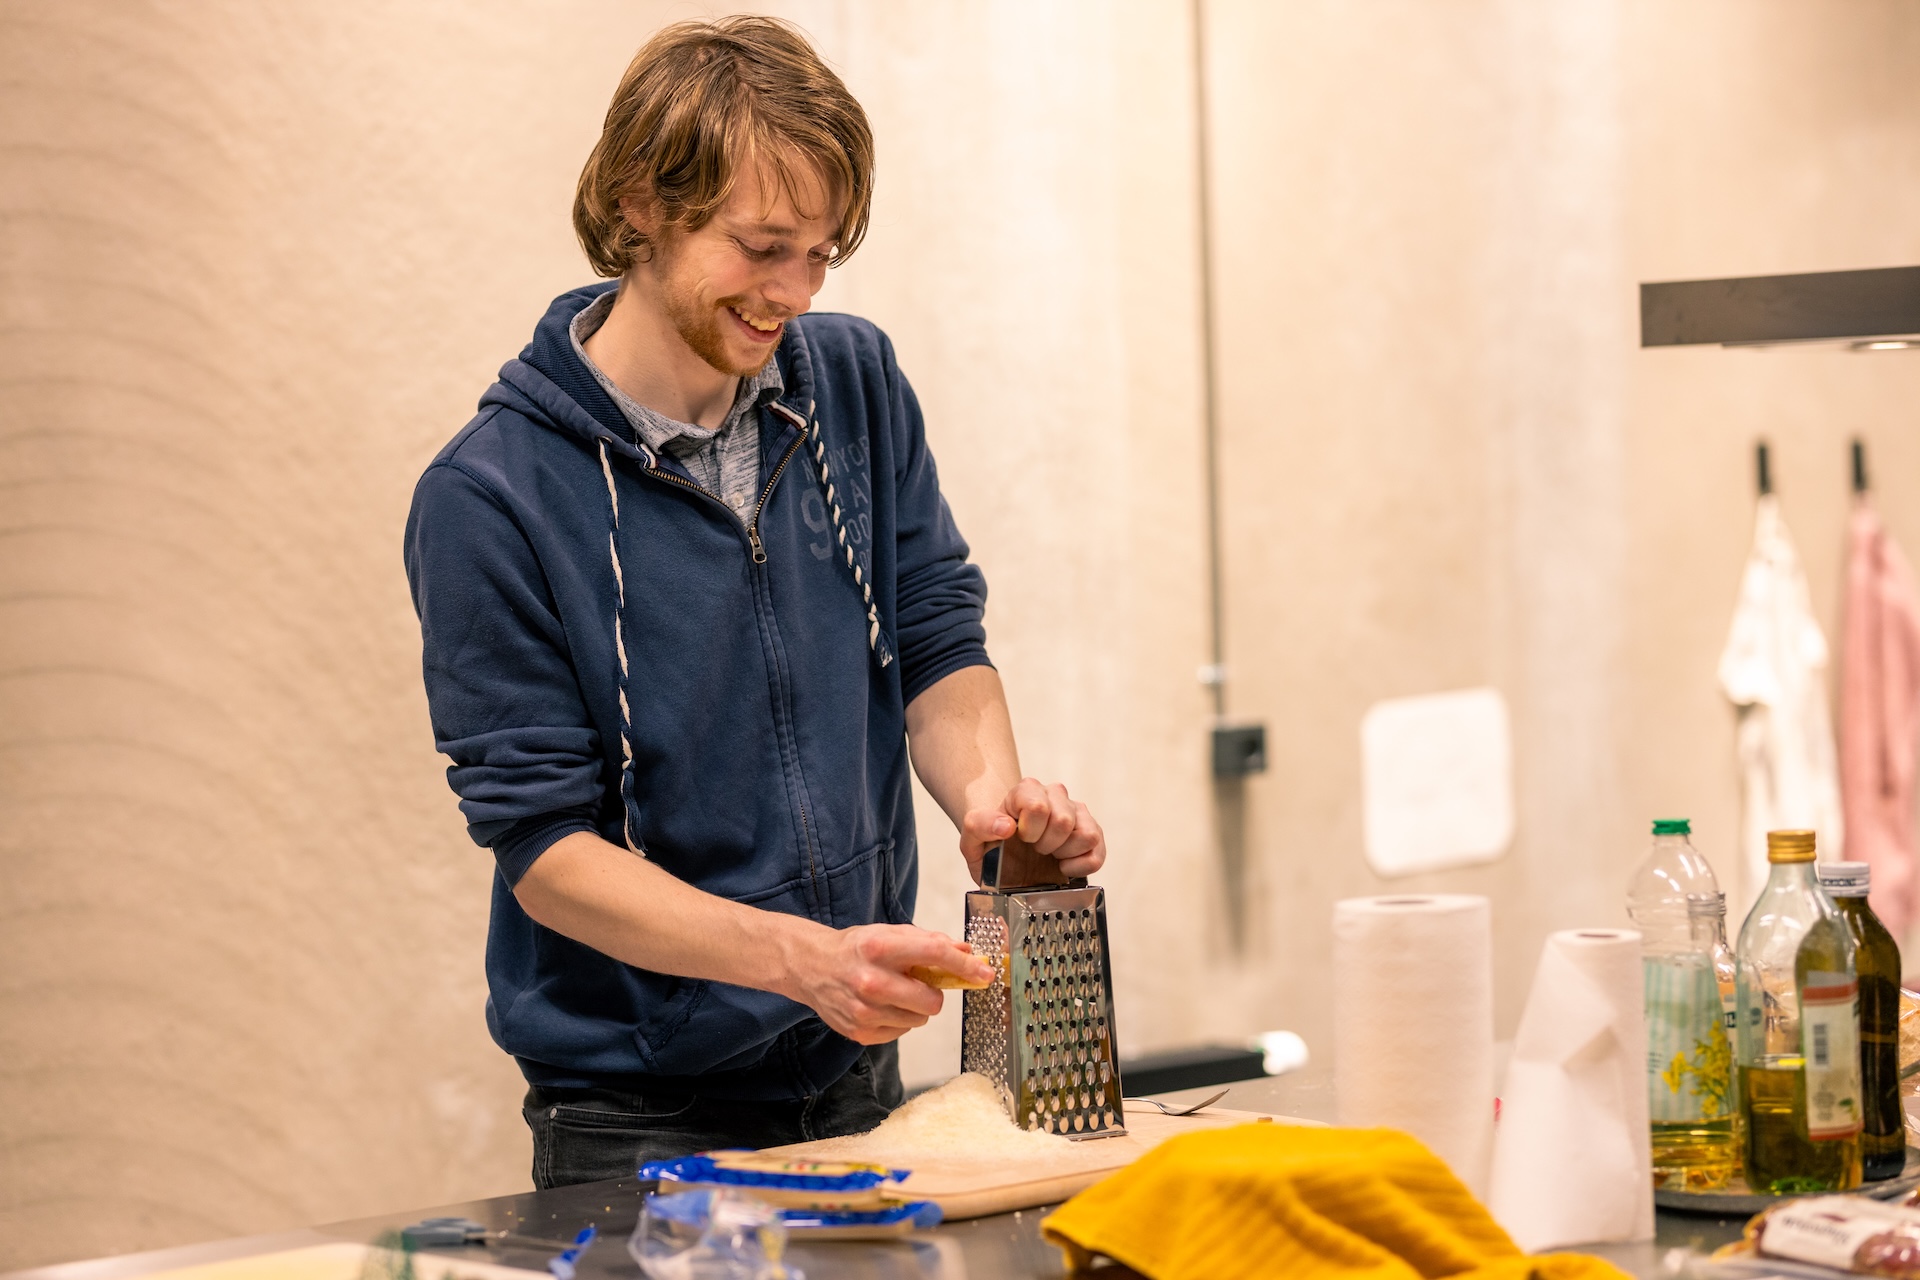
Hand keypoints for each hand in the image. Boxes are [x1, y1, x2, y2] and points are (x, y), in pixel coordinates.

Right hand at [785, 923, 990, 1044]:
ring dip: (915, 1007)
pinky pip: (901, 1032)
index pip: (934, 955)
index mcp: (880, 948)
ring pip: (919, 1020)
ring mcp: (864, 1011)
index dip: (964, 965)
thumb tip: (966, 952)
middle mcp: (871, 981)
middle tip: (920, 984)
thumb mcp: (890, 934)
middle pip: (932, 1002)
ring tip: (895, 993)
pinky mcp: (860, 1032)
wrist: (813, 967)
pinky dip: (899, 1020)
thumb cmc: (856, 949)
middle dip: (934, 994)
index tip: (984, 973)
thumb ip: (930, 942)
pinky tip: (882, 1005)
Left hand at [960, 776, 1105, 882]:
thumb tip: (1006, 826)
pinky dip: (1082, 866)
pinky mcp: (1092, 831)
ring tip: (1051, 855)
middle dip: (1047, 845)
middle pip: (1064, 821)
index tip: (1021, 839)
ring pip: (1087, 834)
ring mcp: (1077, 812)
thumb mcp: (972, 839)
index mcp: (1026, 790)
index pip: (1039, 806)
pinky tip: (1065, 866)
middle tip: (1035, 849)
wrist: (1007, 857)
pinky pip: (1098, 850)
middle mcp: (1055, 794)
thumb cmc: (991, 845)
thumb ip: (979, 826)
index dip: (1030, 831)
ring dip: (1066, 853)